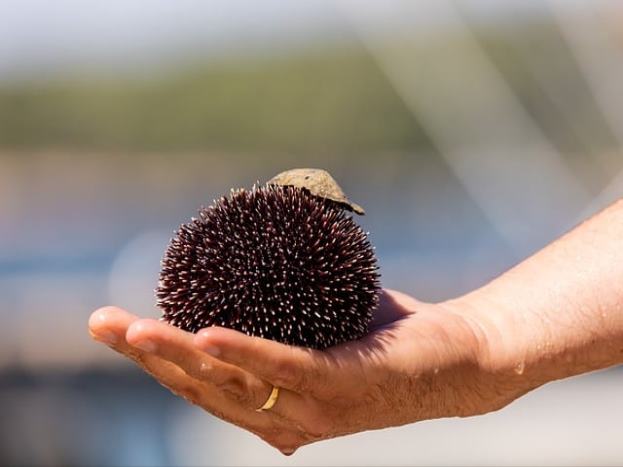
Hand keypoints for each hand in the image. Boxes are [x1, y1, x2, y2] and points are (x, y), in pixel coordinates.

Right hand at [88, 289, 524, 454]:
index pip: (202, 386)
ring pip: (232, 384)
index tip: (116, 326)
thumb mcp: (326, 323)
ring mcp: (314, 408)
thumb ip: (289, 312)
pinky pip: (285, 370)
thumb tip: (254, 263)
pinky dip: (243, 352)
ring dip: (177, 356)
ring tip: (135, 328)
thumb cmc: (390, 338)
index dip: (154, 361)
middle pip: (202, 389)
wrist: (462, 356)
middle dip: (146, 357)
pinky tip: (204, 334)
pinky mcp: (344, 386)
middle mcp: (285, 418)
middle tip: (100, 322)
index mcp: (276, 404)